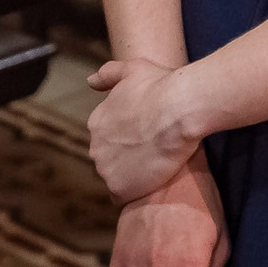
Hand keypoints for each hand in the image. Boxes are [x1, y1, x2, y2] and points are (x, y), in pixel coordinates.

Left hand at [86, 57, 202, 203]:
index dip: (128, 141)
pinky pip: (122, 197)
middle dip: (127, 160)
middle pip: (110, 160)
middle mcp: (95, 146)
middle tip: (153, 155)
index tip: (146, 139)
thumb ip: (109, 74)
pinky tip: (152, 184)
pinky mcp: (118, 188)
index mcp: (97, 122)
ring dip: (132, 177)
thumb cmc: (160, 86)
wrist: (177, 109)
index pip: (108, 139)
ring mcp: (105, 169)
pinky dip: (136, 192)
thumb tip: (90, 81)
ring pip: (116, 178)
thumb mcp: (133, 69)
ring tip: (155, 171)